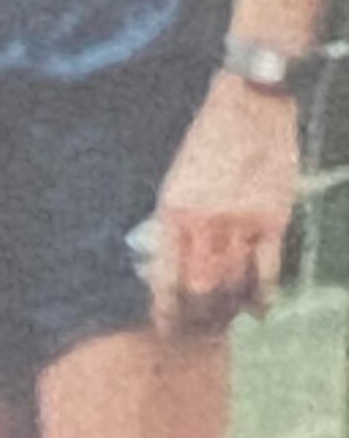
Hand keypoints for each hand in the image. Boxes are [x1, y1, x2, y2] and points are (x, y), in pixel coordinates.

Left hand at [149, 69, 300, 336]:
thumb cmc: (208, 143)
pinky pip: (267, 274)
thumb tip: (175, 269)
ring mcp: (241, 222)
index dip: (166, 312)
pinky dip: (262, 298)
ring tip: (227, 320)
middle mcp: (204, 221)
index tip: (167, 330)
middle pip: (201, 291)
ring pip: (234, 287)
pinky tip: (258, 311)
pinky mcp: (273, 219)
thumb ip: (175, 224)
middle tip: (201, 331)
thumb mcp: (176, 180)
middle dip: (199, 319)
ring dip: (230, 310)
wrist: (249, 106)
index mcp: (172, 211)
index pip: (165, 277)